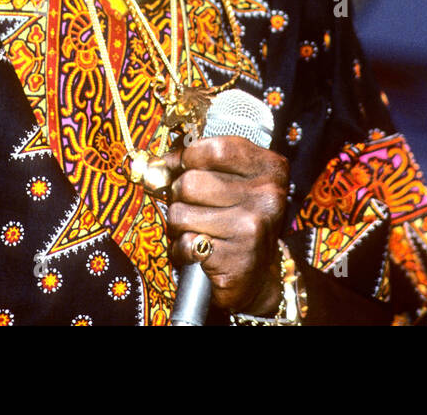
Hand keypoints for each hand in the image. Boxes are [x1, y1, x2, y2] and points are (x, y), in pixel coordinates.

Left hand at [164, 135, 289, 314]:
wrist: (258, 276)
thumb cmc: (238, 220)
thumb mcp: (234, 182)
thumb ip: (202, 164)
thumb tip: (157, 164)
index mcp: (269, 169)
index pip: (214, 149)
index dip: (187, 157)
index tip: (180, 167)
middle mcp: (267, 196)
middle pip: (190, 182)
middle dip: (179, 196)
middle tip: (192, 208)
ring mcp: (252, 228)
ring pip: (180, 214)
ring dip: (178, 226)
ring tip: (196, 231)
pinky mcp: (236, 260)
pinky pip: (185, 244)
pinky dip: (182, 250)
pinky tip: (199, 252)